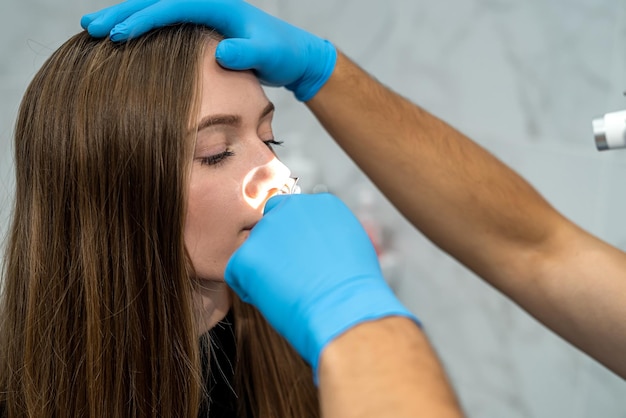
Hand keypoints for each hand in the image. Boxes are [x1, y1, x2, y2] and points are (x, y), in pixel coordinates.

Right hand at [80, 0, 336, 100]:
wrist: (293, 56)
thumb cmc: (281, 54)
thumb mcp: (267, 55)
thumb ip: (247, 54)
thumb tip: (222, 53)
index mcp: (218, 3)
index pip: (172, 6)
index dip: (144, 19)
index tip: (120, 36)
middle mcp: (206, 2)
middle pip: (155, 1)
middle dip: (122, 13)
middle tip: (91, 29)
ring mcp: (201, 12)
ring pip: (153, 8)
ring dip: (124, 17)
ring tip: (93, 30)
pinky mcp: (199, 24)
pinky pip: (162, 22)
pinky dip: (140, 27)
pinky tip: (120, 37)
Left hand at [225, 194, 418, 376]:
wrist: (344, 307)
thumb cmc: (355, 289)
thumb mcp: (352, 246)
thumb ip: (329, 235)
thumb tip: (318, 244)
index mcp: (320, 204)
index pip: (294, 214)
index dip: (294, 239)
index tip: (301, 260)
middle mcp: (291, 207)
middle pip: (271, 225)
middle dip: (276, 249)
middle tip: (292, 277)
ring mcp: (267, 229)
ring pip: (254, 250)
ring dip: (264, 269)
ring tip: (288, 291)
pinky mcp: (247, 254)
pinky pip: (238, 272)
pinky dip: (250, 289)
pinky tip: (274, 299)